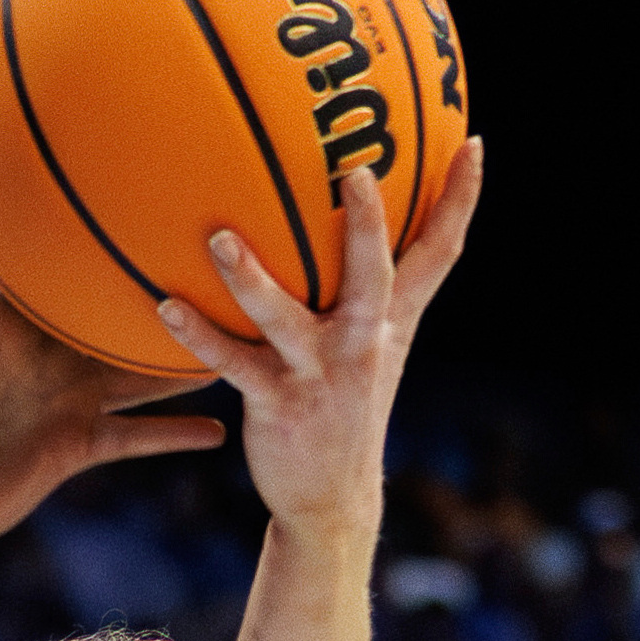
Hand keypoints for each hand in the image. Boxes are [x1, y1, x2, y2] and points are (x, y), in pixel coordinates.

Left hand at [0, 245, 221, 569]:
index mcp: (0, 321)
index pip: (43, 257)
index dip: (75, 218)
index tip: (114, 170)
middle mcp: (43, 352)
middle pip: (110, 304)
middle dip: (153, 275)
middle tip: (207, 236)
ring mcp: (66, 399)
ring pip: (140, 367)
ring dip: (183, 350)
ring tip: (240, 322)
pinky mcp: (77, 447)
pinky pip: (138, 438)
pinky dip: (177, 433)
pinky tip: (225, 426)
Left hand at [156, 144, 484, 545]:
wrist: (332, 498)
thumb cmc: (343, 404)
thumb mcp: (371, 347)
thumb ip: (368, 290)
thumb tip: (353, 222)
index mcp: (392, 320)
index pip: (438, 252)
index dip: (461, 198)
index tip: (474, 142)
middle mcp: (364, 341)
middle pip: (375, 274)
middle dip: (369, 225)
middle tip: (356, 171)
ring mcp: (321, 373)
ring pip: (285, 317)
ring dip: (250, 279)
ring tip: (219, 238)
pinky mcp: (278, 403)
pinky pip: (231, 363)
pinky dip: (198, 335)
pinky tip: (166, 306)